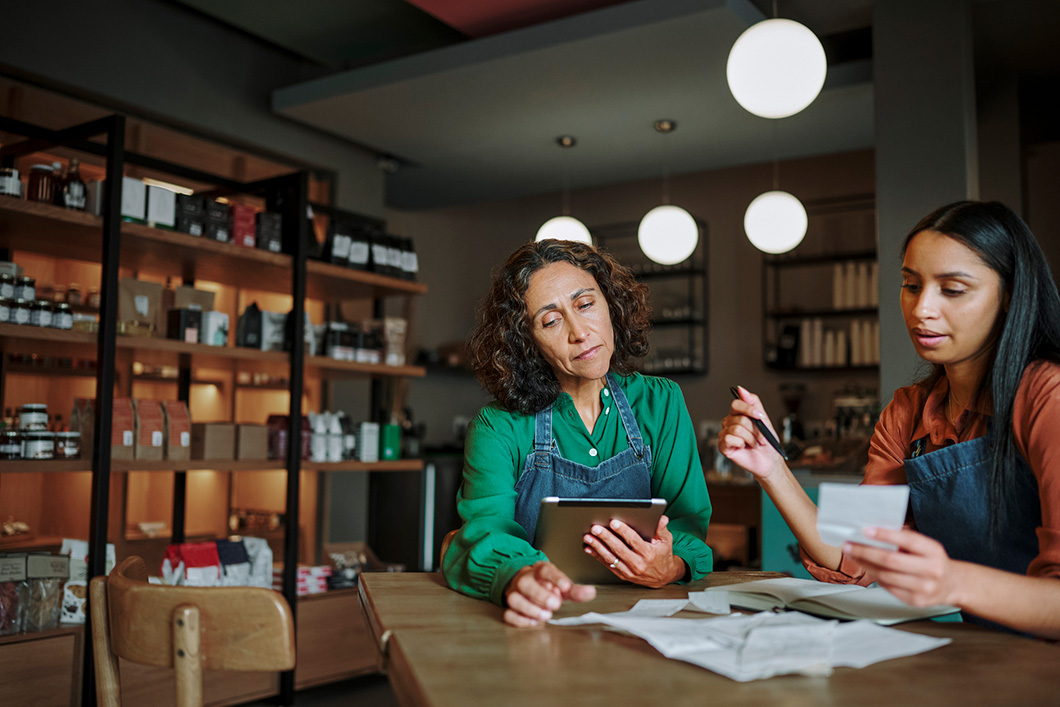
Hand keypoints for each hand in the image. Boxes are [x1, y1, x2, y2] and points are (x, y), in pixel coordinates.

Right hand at [503, 561, 595, 626]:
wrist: (527, 585)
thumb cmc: (546, 586)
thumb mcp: (562, 586)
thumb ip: (575, 590)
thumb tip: (591, 592)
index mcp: (539, 571)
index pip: (545, 570)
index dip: (555, 578)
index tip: (566, 587)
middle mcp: (524, 580)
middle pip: (525, 583)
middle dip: (540, 595)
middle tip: (555, 604)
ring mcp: (514, 593)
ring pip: (514, 598)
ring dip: (530, 608)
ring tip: (545, 616)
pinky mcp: (510, 608)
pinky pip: (508, 613)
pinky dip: (520, 620)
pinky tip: (533, 622)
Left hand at [582, 515, 684, 588]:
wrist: (663, 577)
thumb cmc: (662, 556)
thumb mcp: (665, 541)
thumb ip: (661, 529)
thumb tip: (661, 518)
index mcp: (648, 553)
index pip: (634, 540)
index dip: (623, 531)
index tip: (613, 522)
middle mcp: (638, 563)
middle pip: (619, 549)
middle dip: (606, 537)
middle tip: (595, 529)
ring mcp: (629, 571)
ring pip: (611, 558)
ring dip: (598, 547)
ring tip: (588, 537)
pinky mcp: (623, 575)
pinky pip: (608, 565)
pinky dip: (597, 556)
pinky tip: (589, 548)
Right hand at [718, 386, 784, 480]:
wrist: (768, 461)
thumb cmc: (766, 442)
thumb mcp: (764, 420)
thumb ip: (753, 403)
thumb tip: (741, 389)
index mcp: (739, 415)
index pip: (736, 403)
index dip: (748, 409)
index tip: (759, 416)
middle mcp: (730, 422)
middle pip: (739, 418)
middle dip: (754, 430)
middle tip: (758, 437)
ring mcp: (725, 433)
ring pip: (736, 429)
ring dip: (750, 438)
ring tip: (752, 444)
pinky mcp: (723, 445)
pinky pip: (729, 438)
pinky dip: (740, 444)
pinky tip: (743, 447)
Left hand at [843, 527, 966, 607]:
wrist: (953, 585)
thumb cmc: (933, 560)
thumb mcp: (925, 546)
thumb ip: (904, 539)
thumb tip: (873, 531)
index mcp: (933, 551)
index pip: (907, 540)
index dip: (885, 535)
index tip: (866, 530)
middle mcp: (931, 570)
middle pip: (890, 561)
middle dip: (865, 552)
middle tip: (848, 545)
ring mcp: (923, 588)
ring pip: (885, 576)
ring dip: (864, 564)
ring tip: (852, 555)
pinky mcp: (915, 601)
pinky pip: (888, 587)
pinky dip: (874, 576)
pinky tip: (867, 568)